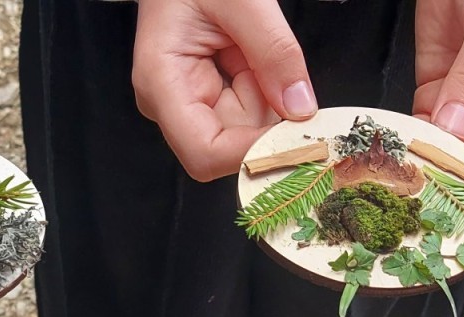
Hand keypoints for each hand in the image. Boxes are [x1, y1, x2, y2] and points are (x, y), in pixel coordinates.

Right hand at [132, 0, 317, 180]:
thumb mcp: (242, 0)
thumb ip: (274, 52)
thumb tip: (300, 108)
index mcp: (163, 81)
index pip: (206, 153)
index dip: (252, 154)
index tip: (296, 136)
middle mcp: (171, 100)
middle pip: (232, 145)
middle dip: (269, 118)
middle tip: (285, 72)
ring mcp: (189, 98)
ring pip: (247, 128)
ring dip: (270, 96)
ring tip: (259, 46)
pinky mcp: (207, 92)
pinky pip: (248, 108)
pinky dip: (266, 86)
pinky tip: (257, 54)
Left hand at [413, 0, 463, 175]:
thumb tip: (456, 128)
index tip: (453, 170)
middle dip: (454, 162)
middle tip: (419, 171)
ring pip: (454, 142)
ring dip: (428, 153)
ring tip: (402, 163)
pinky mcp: (443, 87)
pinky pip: (427, 122)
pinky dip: (410, 133)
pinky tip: (394, 143)